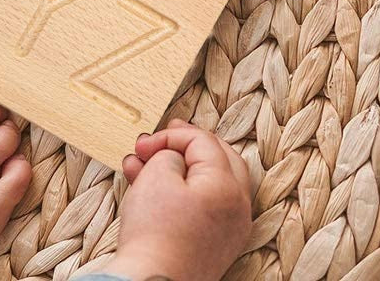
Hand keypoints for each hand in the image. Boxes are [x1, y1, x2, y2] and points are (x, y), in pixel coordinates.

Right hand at [102, 119, 251, 280]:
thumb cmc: (155, 232)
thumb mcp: (157, 174)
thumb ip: (170, 154)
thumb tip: (174, 157)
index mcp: (227, 186)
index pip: (203, 141)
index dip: (170, 136)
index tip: (145, 144)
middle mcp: (238, 207)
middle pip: (218, 158)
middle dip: (185, 145)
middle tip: (162, 138)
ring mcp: (230, 228)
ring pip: (209, 182)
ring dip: (177, 168)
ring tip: (141, 166)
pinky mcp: (217, 244)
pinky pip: (205, 205)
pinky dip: (182, 192)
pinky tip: (153, 188)